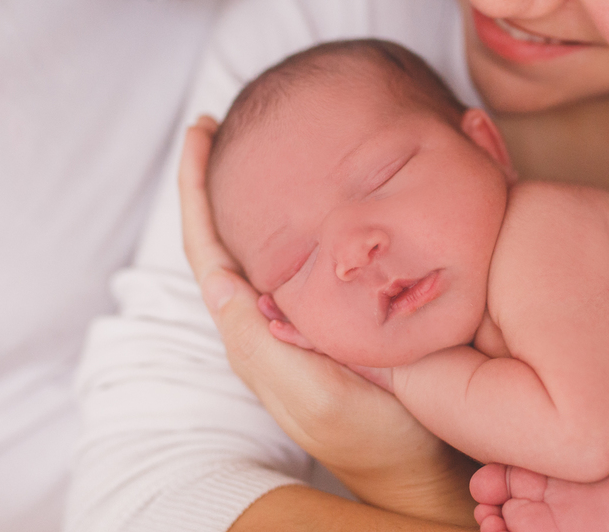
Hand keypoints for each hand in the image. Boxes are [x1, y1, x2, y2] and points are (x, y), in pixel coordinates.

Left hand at [178, 117, 475, 525]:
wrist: (411, 479)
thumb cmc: (376, 435)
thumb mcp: (319, 392)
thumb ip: (269, 342)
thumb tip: (224, 283)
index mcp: (252, 338)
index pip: (208, 249)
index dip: (196, 190)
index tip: (200, 132)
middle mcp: (259, 330)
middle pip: (218, 243)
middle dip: (209, 186)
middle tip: (216, 130)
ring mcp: (285, 333)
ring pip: (246, 253)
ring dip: (238, 203)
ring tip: (247, 155)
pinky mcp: (313, 336)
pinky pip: (280, 269)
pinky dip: (276, 230)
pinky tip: (302, 214)